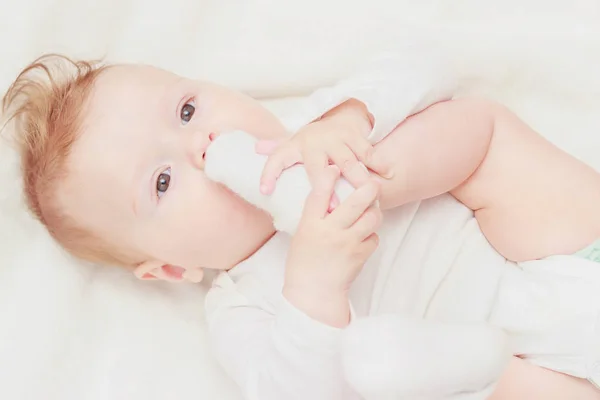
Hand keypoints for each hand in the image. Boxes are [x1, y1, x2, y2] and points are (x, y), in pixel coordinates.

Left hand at [257, 99, 392, 199]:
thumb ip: (275, 149)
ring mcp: (336, 138)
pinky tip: (388, 174)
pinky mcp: (355, 136)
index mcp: (296, 146)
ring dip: (358, 179)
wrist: (339, 115)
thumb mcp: (292, 143)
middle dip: (326, 187)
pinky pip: (368, 151)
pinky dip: (379, 163)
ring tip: (368, 194)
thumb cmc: (313, 141)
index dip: (269, 174)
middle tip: (334, 208)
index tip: (264, 191)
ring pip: (348, 161)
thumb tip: (255, 148)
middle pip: (320, 168)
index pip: (277, 159)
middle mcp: (315, 141)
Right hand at [283, 165, 381, 327]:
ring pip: (372, 218)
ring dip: (374, 212)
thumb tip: (330, 191)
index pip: (319, 195)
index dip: (327, 177)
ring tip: (370, 209)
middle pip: (356, 203)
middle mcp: (330, 233)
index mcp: (310, 225)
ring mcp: (348, 245)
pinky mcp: (361, 256)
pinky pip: (374, 237)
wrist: (314, 293)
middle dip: (368, 188)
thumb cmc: (304, 261)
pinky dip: (371, 234)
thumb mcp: (302, 234)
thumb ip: (316, 214)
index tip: (334, 166)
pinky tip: (363, 236)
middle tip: (373, 182)